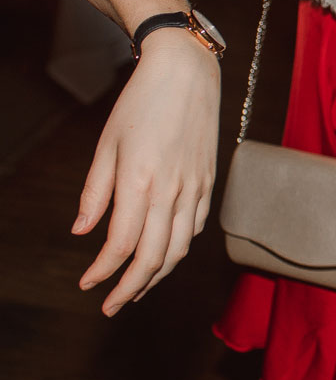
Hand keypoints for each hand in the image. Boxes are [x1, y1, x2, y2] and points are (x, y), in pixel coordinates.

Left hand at [76, 30, 219, 314]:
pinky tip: (166, 254)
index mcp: (140, 182)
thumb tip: (83, 231)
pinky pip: (196, 227)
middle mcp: (172, 191)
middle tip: (111, 305)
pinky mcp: (209, 181)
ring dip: (158, 275)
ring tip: (137, 288)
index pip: (121, 245)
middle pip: (154, 257)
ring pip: (180, 248)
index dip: (103, 272)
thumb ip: (95, 193)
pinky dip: (180, 248)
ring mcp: (195, 188)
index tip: (87, 284)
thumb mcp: (106, 145)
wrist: (186, 73)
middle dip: (131, 288)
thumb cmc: (140, 104)